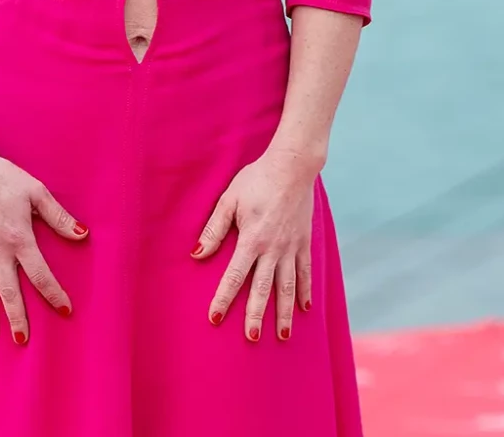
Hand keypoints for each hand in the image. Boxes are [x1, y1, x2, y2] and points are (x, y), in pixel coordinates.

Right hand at [0, 143, 88, 344]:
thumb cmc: (4, 177)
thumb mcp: (36, 192)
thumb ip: (58, 216)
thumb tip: (82, 235)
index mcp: (19, 238)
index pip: (40, 274)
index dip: (53, 294)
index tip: (65, 309)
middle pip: (9, 291)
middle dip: (17, 317)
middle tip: (22, 340)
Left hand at [191, 148, 315, 340]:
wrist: (292, 166)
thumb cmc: (256, 180)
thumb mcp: (229, 200)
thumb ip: (214, 229)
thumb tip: (197, 254)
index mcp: (252, 240)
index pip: (234, 276)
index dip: (223, 299)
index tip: (215, 318)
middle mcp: (273, 249)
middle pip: (263, 289)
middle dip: (256, 315)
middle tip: (252, 338)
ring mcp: (292, 247)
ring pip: (287, 287)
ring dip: (284, 312)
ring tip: (282, 336)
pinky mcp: (305, 242)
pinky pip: (305, 272)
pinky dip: (305, 291)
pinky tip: (304, 309)